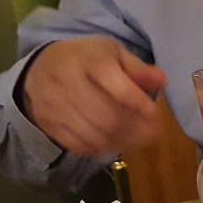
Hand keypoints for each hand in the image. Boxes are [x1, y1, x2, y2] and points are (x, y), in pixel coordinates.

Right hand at [21, 37, 165, 157]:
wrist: (41, 70)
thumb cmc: (87, 62)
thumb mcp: (114, 54)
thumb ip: (138, 69)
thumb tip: (161, 80)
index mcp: (86, 58)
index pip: (114, 82)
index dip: (138, 103)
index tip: (155, 114)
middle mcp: (65, 79)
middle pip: (107, 116)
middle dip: (135, 128)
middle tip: (150, 132)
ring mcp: (54, 104)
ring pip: (96, 135)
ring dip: (122, 142)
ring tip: (135, 138)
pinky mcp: (49, 124)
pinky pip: (82, 146)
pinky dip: (103, 148)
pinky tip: (114, 141)